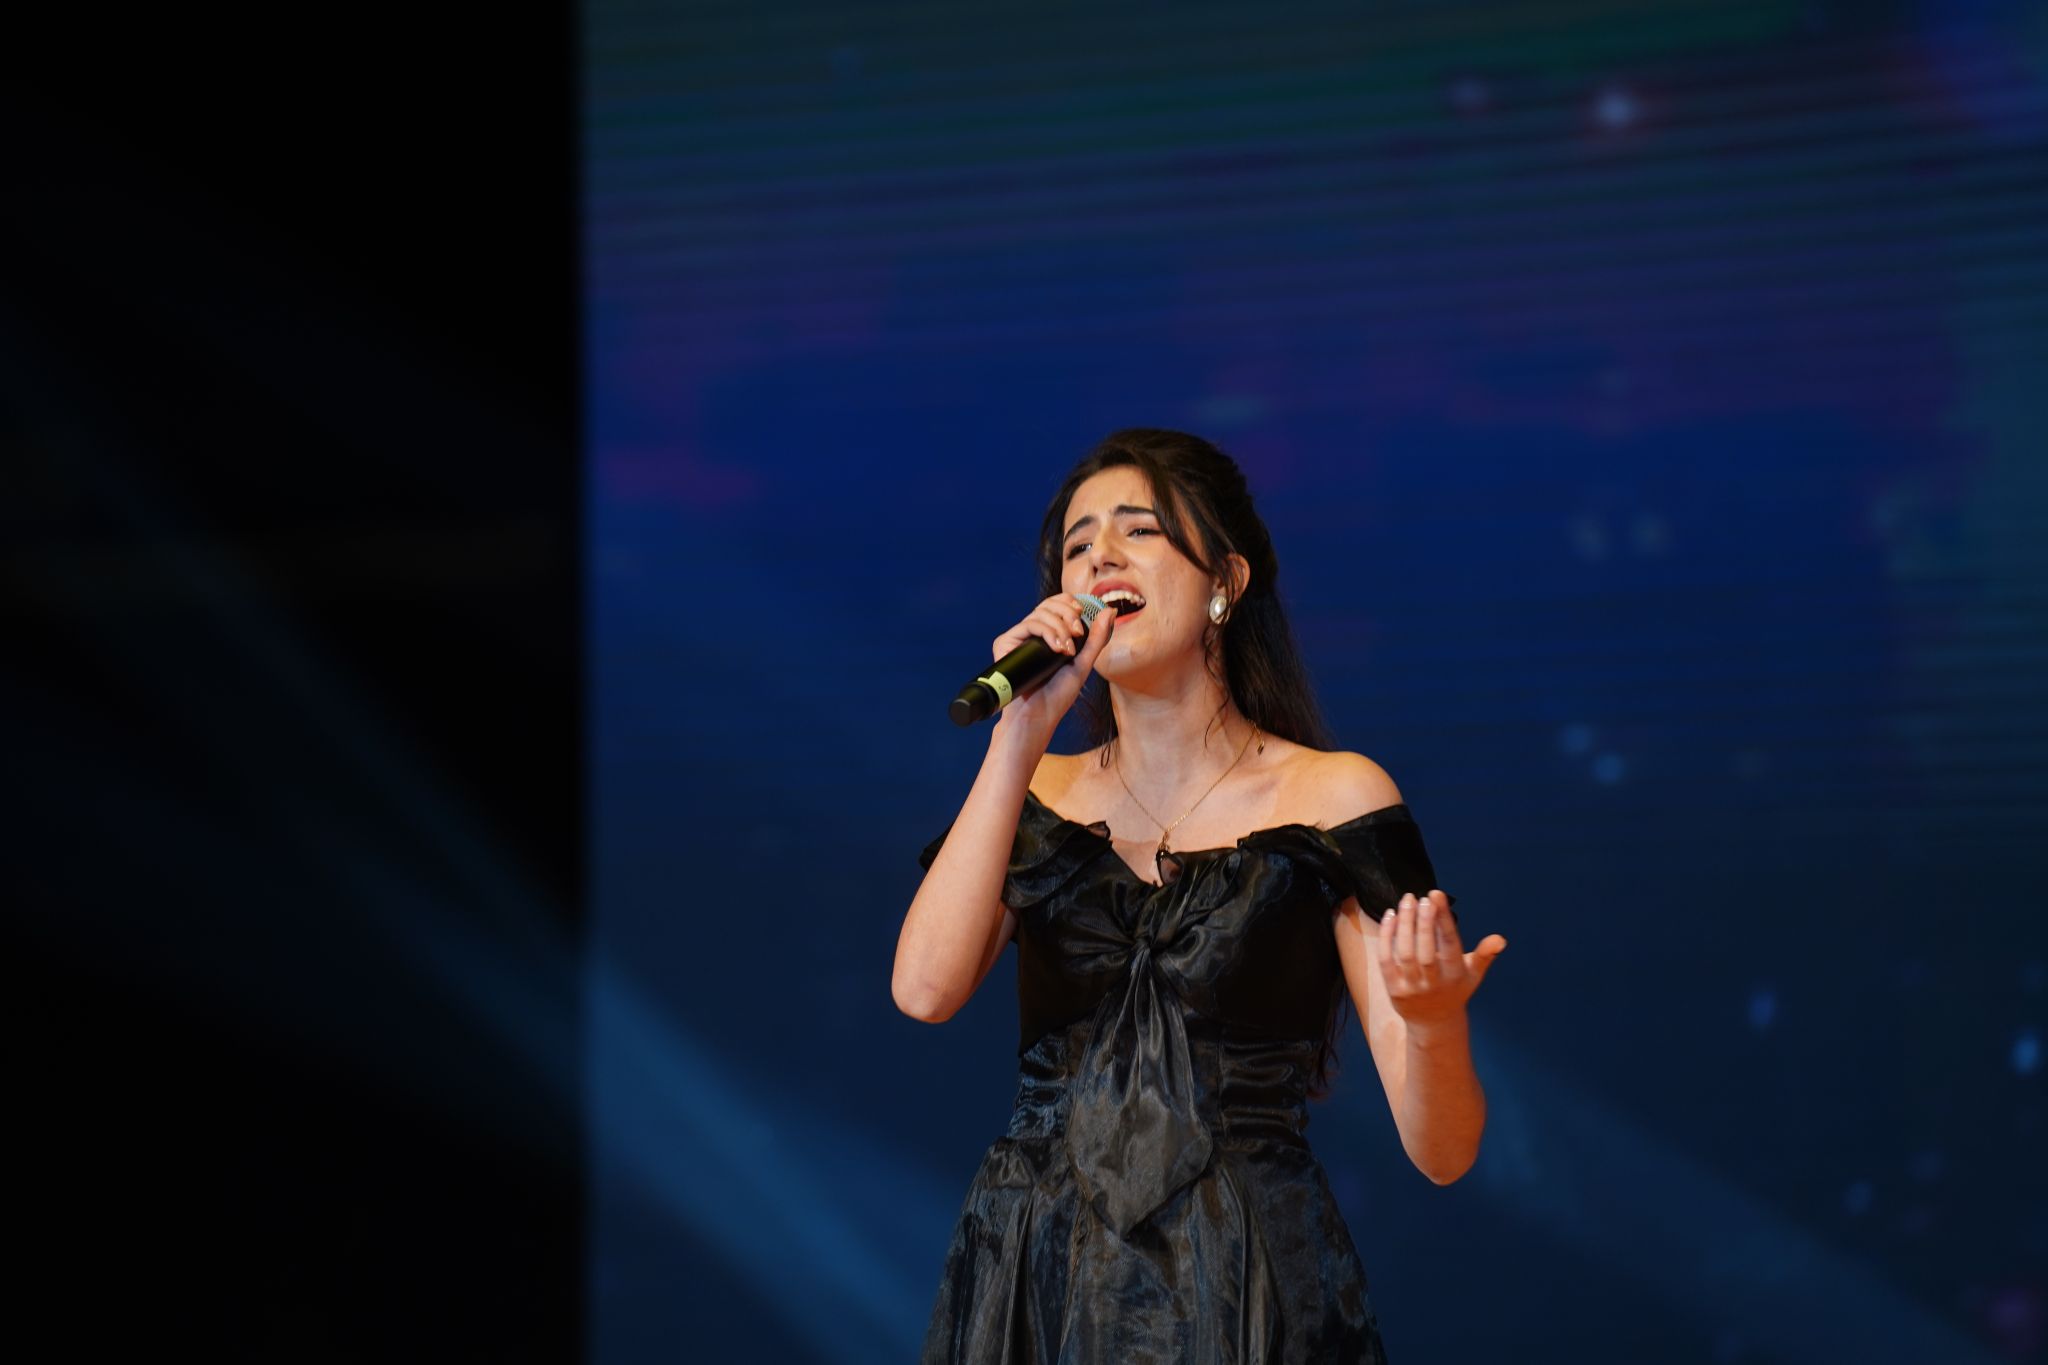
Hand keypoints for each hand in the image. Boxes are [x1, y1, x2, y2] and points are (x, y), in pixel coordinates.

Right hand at [988, 593, 1116, 746]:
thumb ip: (1097, 638)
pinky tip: (1057, 649)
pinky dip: (1048, 632)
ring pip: (1041, 612)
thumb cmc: (1058, 695)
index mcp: (1049, 635)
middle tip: (1077, 633)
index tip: (1082, 612)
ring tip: (1068, 650)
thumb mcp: (1083, 664)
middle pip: (1049, 604)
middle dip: (1068, 613)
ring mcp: (1019, 638)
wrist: (1038, 715)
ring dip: (1060, 627)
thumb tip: (1111, 610)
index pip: (1057, 605)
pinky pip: (1029, 624)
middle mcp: (1033, 634)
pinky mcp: (1006, 643)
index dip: (1070, 601)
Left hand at [1376, 890, 1505, 1030]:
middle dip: (1423, 921)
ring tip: (1407, 901)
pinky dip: (1386, 937)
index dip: (1443, 919)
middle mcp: (1434, 982)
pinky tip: (1391, 916)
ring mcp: (1412, 987)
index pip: (1449, 944)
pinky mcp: (1393, 989)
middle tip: (1421, 897)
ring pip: (1404, 953)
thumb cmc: (1455, 990)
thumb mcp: (1474, 974)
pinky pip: (1386, 960)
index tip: (1437, 895)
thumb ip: (1485, 955)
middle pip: (1425, 949)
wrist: (1434, 1022)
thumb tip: (1500, 939)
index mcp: (1455, 975)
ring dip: (1404, 925)